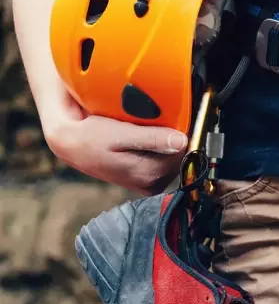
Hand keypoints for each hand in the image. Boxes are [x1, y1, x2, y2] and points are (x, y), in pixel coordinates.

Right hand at [42, 91, 187, 195]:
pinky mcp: (145, 180)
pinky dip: (160, 149)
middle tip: (155, 122)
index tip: (173, 118)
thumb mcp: (119, 134)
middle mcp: (151, 184)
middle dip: (173, 138)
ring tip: (146, 130)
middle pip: (180, 157)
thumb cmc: (90, 137)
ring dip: (167, 143)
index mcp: (148, 174)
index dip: (180, 132)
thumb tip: (182, 141)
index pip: (184, 152)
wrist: (70, 144)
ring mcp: (149, 184)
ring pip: (173, 159)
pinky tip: (146, 139)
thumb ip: (152, 139)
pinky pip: (164, 162)